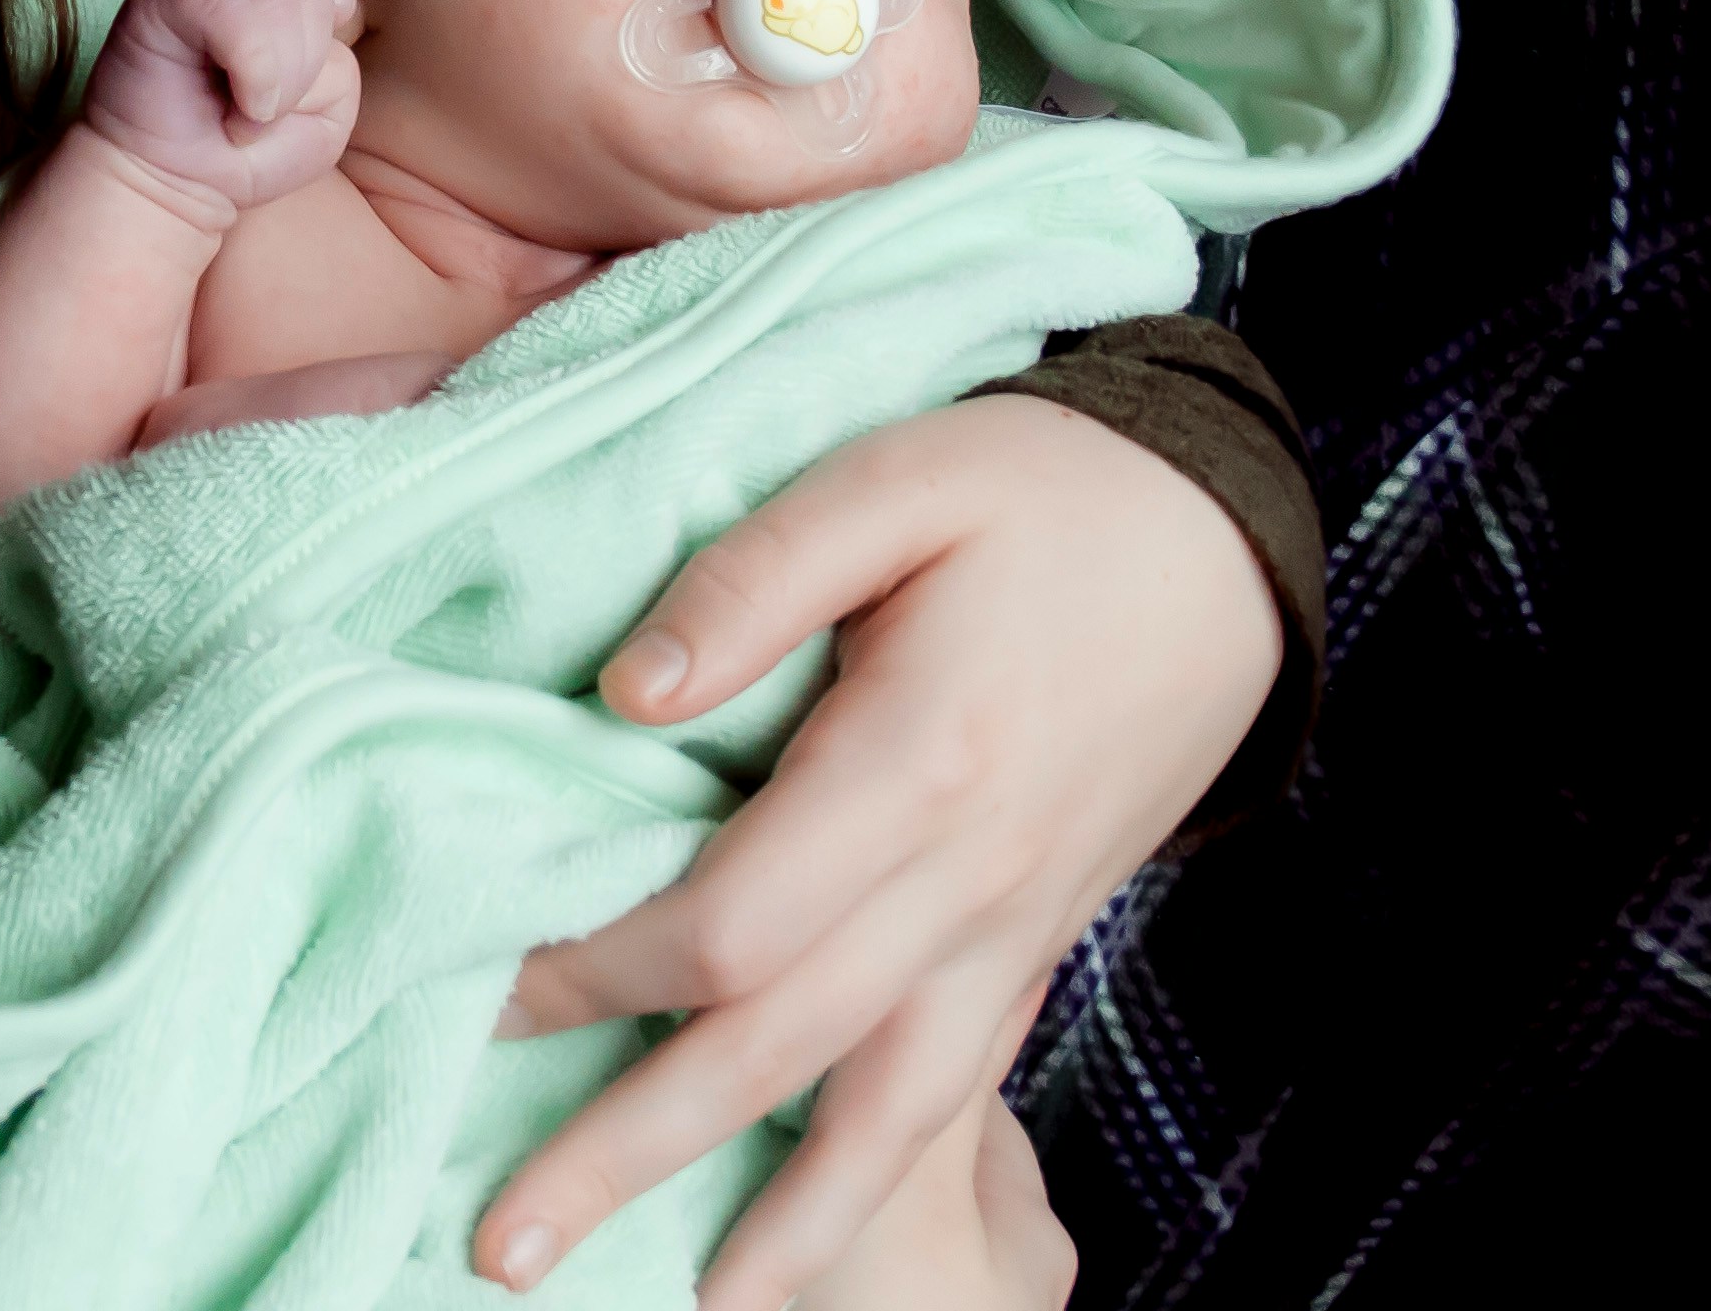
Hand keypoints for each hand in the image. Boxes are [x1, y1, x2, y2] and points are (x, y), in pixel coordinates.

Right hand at [78, 0, 362, 223]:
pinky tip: (236, 111)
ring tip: (242, 116)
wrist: (170, 189)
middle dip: (304, 70)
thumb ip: (339, 67)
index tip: (305, 72)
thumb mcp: (324, 118)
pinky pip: (232, 12)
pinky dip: (253, 71)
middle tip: (262, 111)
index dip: (329, 7)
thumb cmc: (243, 156)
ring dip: (276, 81)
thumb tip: (314, 34)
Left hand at [476, 393, 1278, 1310]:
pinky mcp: (1028, 945)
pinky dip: (879, 1185)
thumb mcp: (893, 482)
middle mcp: (966, 879)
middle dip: (633, 1152)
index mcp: (917, 760)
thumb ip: (751, 583)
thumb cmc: (1043, 492)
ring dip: (777, 1226)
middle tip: (502, 1245)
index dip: (601, 968)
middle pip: (777, 1050)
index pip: (732, 922)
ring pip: (882, 1114)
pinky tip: (812, 1247)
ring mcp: (1006, 929)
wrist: (1226, 546)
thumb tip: (619, 697)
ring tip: (686, 1309)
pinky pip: (952, 1095)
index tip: (485, 984)